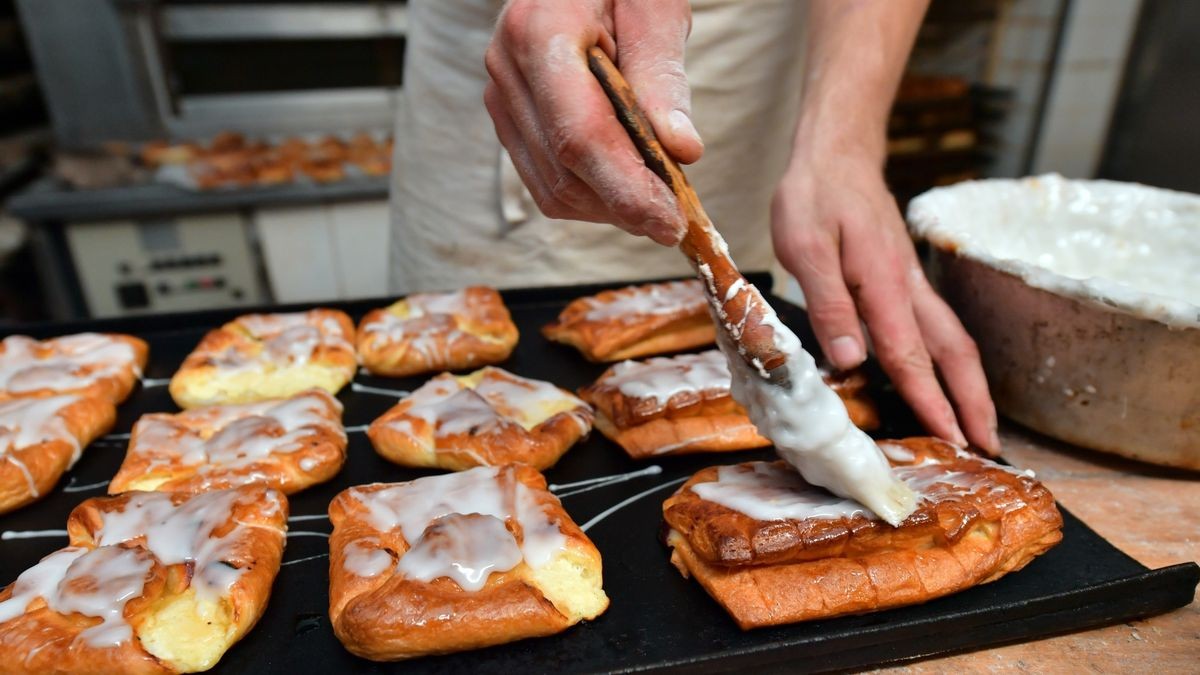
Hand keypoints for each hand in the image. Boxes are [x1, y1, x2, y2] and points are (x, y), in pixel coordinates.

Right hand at [484, 0, 700, 244]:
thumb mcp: (655, 8)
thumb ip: (663, 77)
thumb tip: (682, 152)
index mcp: (540, 32)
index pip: (582, 136)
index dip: (628, 190)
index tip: (672, 224)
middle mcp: (507, 67)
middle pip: (566, 172)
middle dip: (626, 204)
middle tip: (681, 215)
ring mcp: (500, 94)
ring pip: (553, 188)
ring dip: (609, 206)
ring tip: (658, 195)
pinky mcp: (507, 114)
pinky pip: (545, 179)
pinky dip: (591, 194)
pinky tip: (628, 182)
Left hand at [771, 150, 999, 453]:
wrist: (836, 153)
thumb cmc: (813, 197)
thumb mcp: (805, 248)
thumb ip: (829, 305)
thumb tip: (850, 362)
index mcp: (883, 284)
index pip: (910, 356)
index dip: (931, 401)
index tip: (952, 439)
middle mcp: (908, 287)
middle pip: (953, 352)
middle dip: (973, 401)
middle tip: (988, 446)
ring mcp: (911, 282)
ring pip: (952, 339)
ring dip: (969, 384)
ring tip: (979, 423)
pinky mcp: (905, 277)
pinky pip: (937, 326)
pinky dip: (950, 360)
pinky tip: (946, 378)